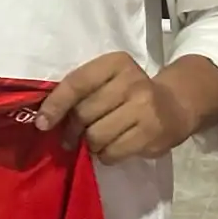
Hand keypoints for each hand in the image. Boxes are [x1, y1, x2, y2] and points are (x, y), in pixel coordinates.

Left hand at [35, 52, 195, 163]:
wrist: (175, 106)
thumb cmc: (130, 93)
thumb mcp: (109, 80)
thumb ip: (81, 91)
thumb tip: (45, 119)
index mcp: (116, 63)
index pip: (78, 82)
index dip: (55, 104)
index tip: (42, 123)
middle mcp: (132, 81)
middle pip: (84, 113)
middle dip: (73, 129)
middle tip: (74, 136)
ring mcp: (144, 108)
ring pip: (95, 136)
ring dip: (91, 145)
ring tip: (98, 141)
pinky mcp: (150, 133)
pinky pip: (111, 153)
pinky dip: (106, 156)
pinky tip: (114, 147)